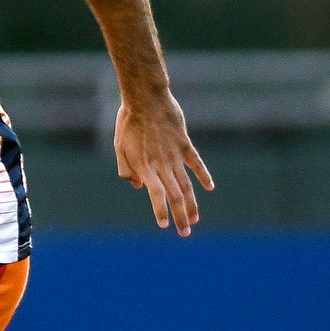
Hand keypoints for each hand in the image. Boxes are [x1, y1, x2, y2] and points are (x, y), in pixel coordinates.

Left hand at [114, 96, 213, 235]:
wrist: (146, 98)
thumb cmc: (128, 123)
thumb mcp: (119, 147)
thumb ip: (126, 169)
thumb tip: (137, 186)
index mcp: (144, 166)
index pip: (156, 195)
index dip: (161, 211)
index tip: (164, 226)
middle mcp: (162, 164)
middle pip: (174, 195)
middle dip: (180, 216)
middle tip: (185, 232)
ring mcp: (175, 154)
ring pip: (186, 184)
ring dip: (192, 203)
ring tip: (195, 219)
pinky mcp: (184, 143)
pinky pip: (196, 163)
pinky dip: (203, 176)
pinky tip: (210, 188)